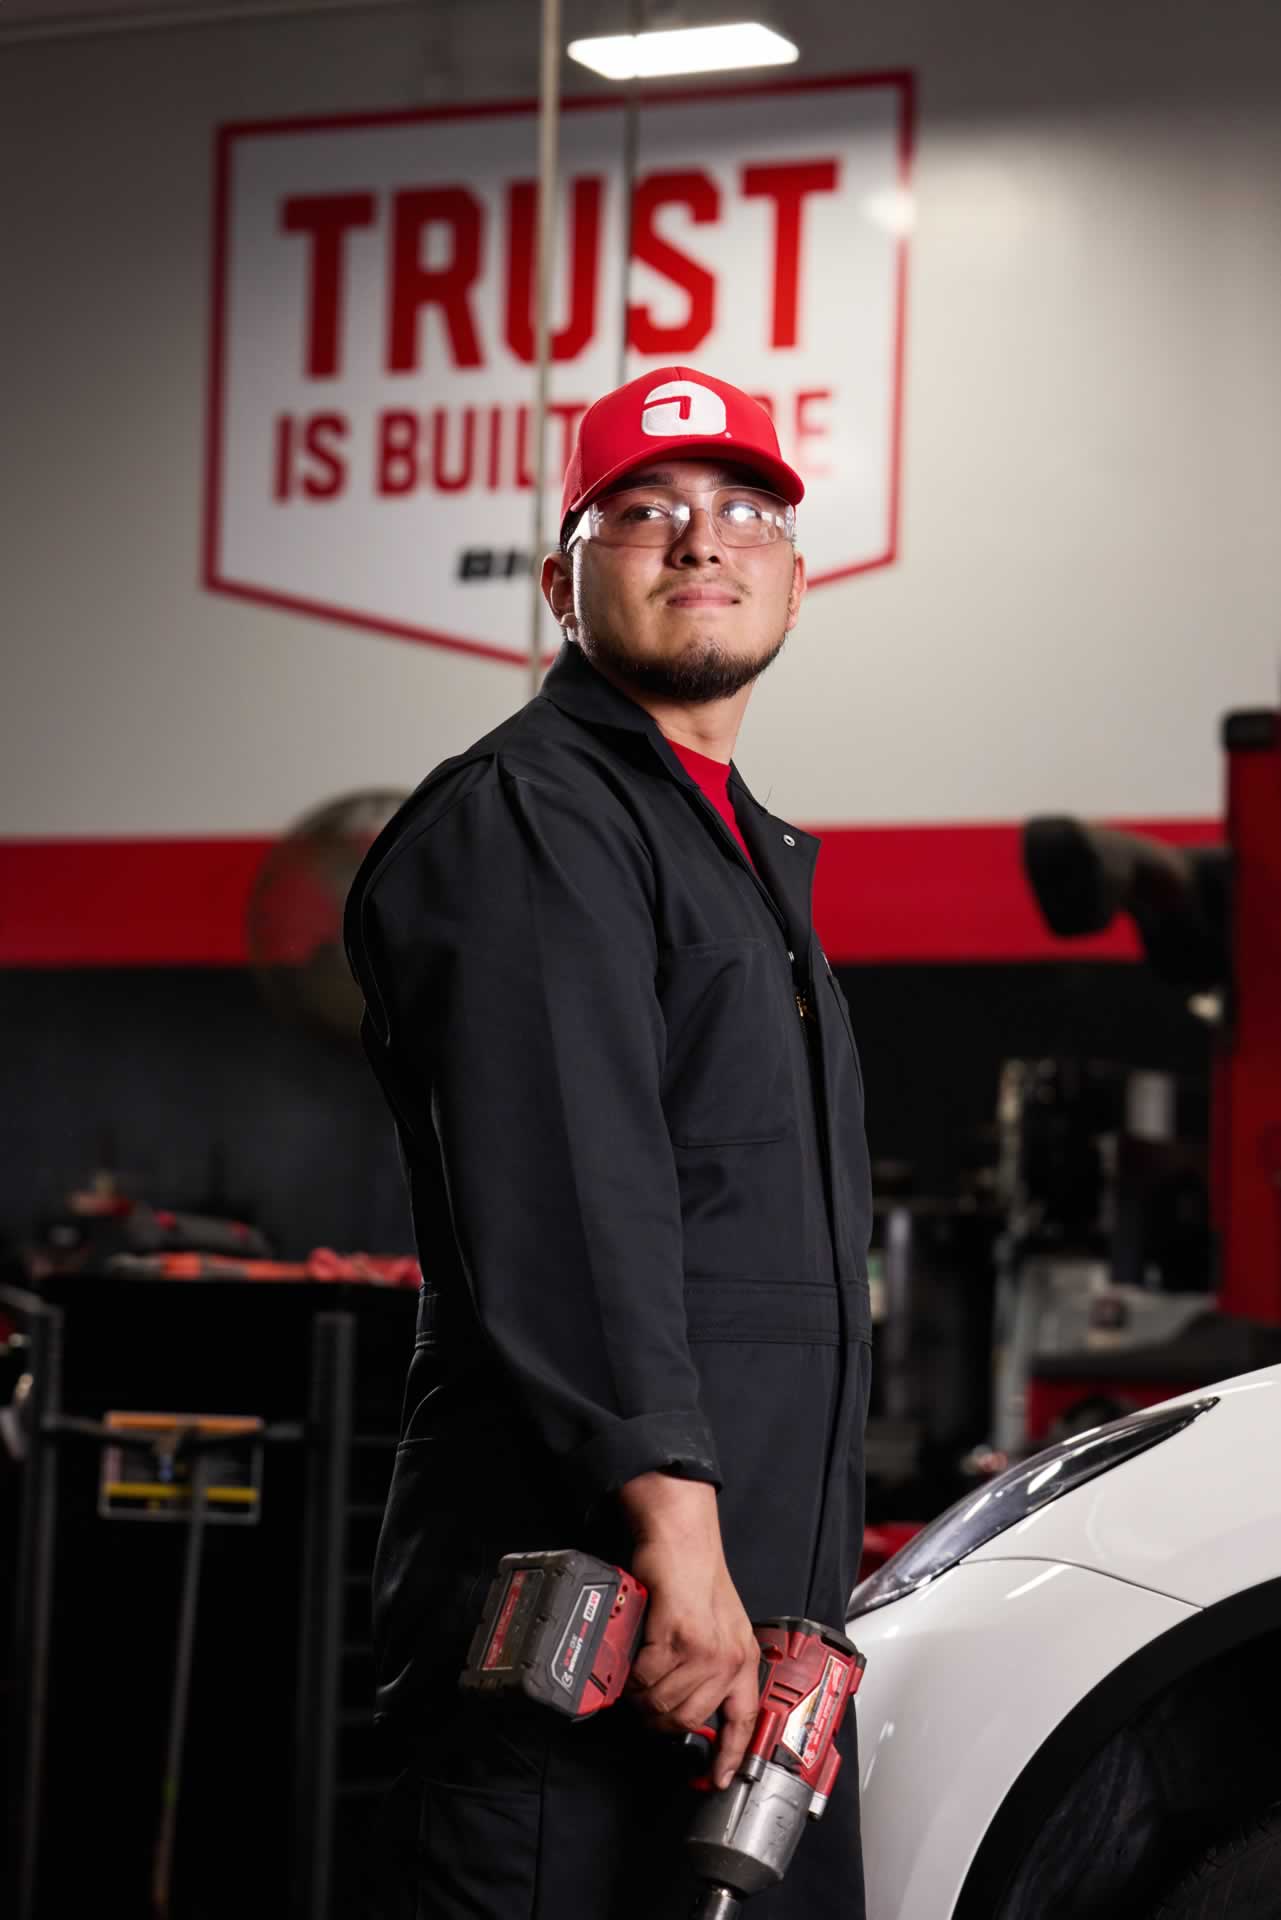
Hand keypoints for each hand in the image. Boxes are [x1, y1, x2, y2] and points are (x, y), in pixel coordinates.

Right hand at [617, 1473, 759, 1789]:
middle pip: (688, 1719)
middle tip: (642, 1704)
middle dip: (658, 1719)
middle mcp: (729, 1658)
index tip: (716, 1781)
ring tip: (634, 1680)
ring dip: (641, 1697)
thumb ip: (712, 1665)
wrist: (681, 1537)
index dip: (729, 1757)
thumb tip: (692, 1703)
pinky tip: (631, 1662)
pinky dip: (632, 1675)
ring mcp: (705, 1649)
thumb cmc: (696, 1576)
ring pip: (663, 1702)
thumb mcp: (719, 1626)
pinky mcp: (678, 1635)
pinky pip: (646, 1677)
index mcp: (743, 1659)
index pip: (743, 1721)